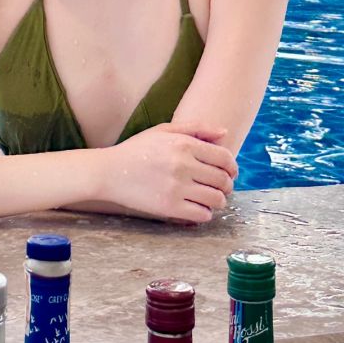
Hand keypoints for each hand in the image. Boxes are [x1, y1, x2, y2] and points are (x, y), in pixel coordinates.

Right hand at [99, 121, 237, 224]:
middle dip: (227, 185)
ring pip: (216, 199)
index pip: (225, 158)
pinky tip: (197, 207)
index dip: (233, 167)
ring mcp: (177, 188)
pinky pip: (202, 215)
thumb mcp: (165, 130)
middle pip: (223, 180)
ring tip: (210, 198)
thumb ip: (196, 128)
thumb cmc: (138, 148)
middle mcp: (183, 165)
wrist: (110, 171)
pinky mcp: (170, 207)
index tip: (230, 172)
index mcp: (184, 144)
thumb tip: (224, 133)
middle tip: (221, 187)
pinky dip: (205, 213)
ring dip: (218, 200)